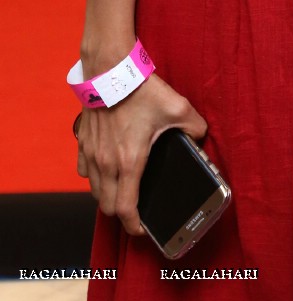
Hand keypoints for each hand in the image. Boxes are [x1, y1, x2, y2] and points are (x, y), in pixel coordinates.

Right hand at [75, 74, 207, 236]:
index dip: (134, 226)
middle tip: (135, 210)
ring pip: (94, 190)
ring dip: (106, 196)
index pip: (126, 209)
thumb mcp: (178, 107)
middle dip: (121, 213)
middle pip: (107, 206)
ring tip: (122, 191)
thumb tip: (201, 136)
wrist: (110, 70)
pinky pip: (83, 170)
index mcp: (130, 162)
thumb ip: (195, 126)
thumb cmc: (141, 90)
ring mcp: (91, 153)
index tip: (142, 230)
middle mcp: (106, 163)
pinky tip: (105, 168)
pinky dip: (93, 176)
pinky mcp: (82, 141)